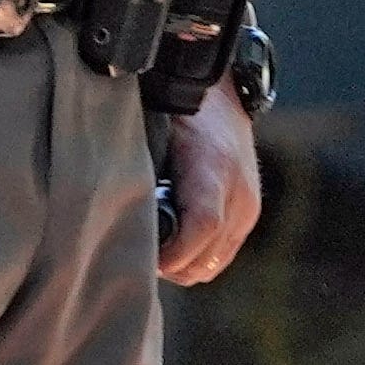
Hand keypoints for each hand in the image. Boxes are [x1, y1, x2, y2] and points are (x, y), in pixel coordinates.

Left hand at [157, 87, 263, 284]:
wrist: (220, 99)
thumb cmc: (177, 116)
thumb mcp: (152, 138)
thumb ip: (140, 179)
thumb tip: (116, 218)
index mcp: (214, 171)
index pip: (201, 228)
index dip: (171, 254)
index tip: (142, 260)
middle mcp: (238, 194)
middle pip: (205, 258)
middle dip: (169, 265)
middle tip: (138, 255)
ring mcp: (247, 208)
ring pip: (211, 265)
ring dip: (182, 264)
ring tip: (156, 248)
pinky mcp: (249, 215)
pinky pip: (221, 255)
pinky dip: (197, 257)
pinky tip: (175, 242)